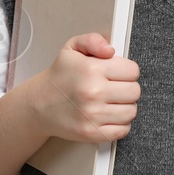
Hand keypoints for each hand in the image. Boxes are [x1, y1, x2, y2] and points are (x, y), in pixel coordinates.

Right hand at [24, 33, 140, 143]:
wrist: (39, 105)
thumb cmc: (59, 76)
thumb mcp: (72, 48)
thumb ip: (93, 40)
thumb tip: (110, 50)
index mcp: (91, 69)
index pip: (132, 71)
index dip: (127, 70)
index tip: (118, 73)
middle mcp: (93, 93)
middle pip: (134, 91)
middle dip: (127, 87)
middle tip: (114, 87)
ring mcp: (93, 115)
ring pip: (131, 111)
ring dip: (125, 106)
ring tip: (111, 101)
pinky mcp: (92, 133)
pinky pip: (123, 130)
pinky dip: (120, 123)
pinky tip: (109, 115)